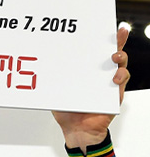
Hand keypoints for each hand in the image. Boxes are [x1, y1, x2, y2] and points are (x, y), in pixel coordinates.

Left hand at [51, 28, 129, 151]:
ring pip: (120, 63)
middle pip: (111, 51)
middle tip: (116, 34)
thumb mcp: (56, 90)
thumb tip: (34, 67)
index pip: (94, 50)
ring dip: (119, 56)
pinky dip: (120, 76)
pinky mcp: (115, 94)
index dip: (98, 37)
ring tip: (114, 56)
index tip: (102, 26)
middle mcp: (99, 73)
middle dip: (117, 40)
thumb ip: (51, 78)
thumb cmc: (66, 110)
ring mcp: (108, 82)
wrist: (76, 131)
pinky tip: (114, 77)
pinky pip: (122, 80)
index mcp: (86, 69)